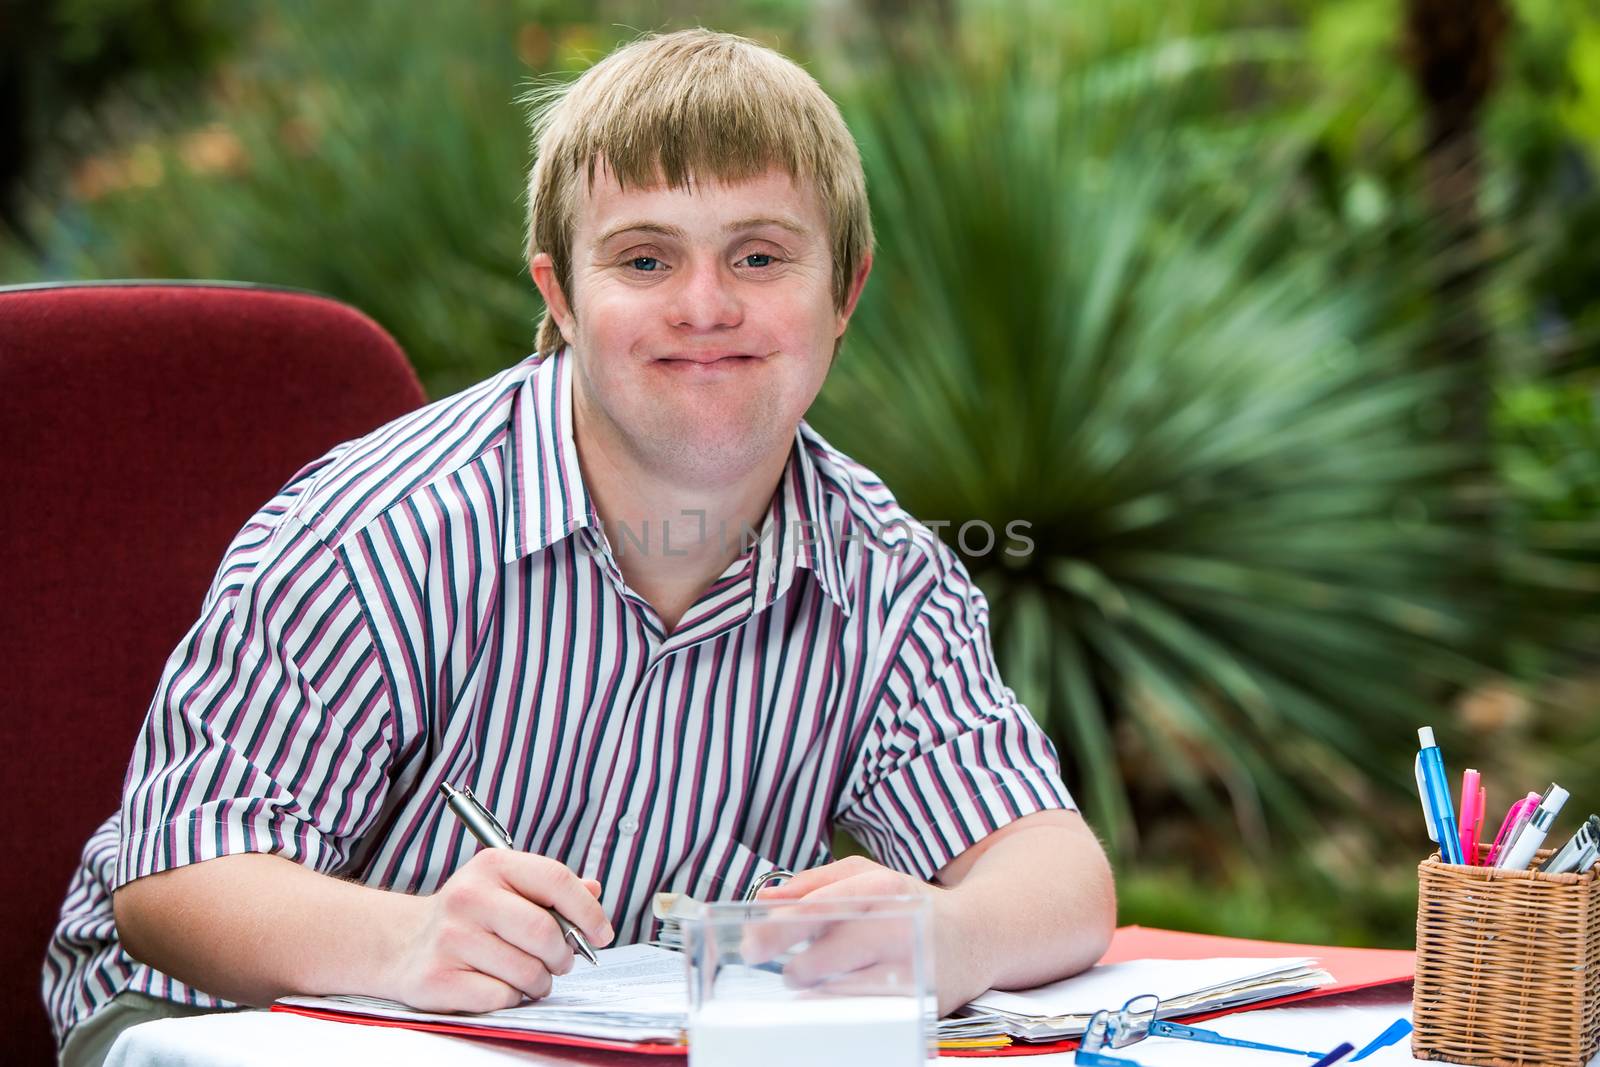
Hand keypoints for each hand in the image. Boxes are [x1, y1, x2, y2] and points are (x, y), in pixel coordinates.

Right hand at [384, 849, 613, 1011]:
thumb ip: (551, 889)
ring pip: (527, 971)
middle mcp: (468, 896)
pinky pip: (501, 997)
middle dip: (563, 955)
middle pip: (545, 931)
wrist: (402, 943)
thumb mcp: (506, 887)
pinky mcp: (437, 978)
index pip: (557, 880)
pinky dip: (510, 998)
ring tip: (526, 975)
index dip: (589, 910)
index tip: (601, 933)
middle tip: (560, 962)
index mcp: (493, 866)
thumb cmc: (468, 916)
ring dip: (538, 982)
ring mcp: (450, 938)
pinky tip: (497, 985)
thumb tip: (594, 890)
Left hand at [749, 856, 990, 1015]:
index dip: (781, 927)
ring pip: (845, 987)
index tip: (752, 942)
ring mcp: (911, 966)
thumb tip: (765, 900)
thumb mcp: (871, 877)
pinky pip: (867, 1009)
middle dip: (797, 966)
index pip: (822, 907)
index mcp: (882, 888)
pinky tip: (832, 1000)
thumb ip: (816, 883)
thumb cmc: (913, 905)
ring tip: (811, 979)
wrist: (982, 934)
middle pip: (829, 953)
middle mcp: (898, 925)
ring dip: (817, 988)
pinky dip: (843, 1006)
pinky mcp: (920, 1000)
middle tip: (789, 969)